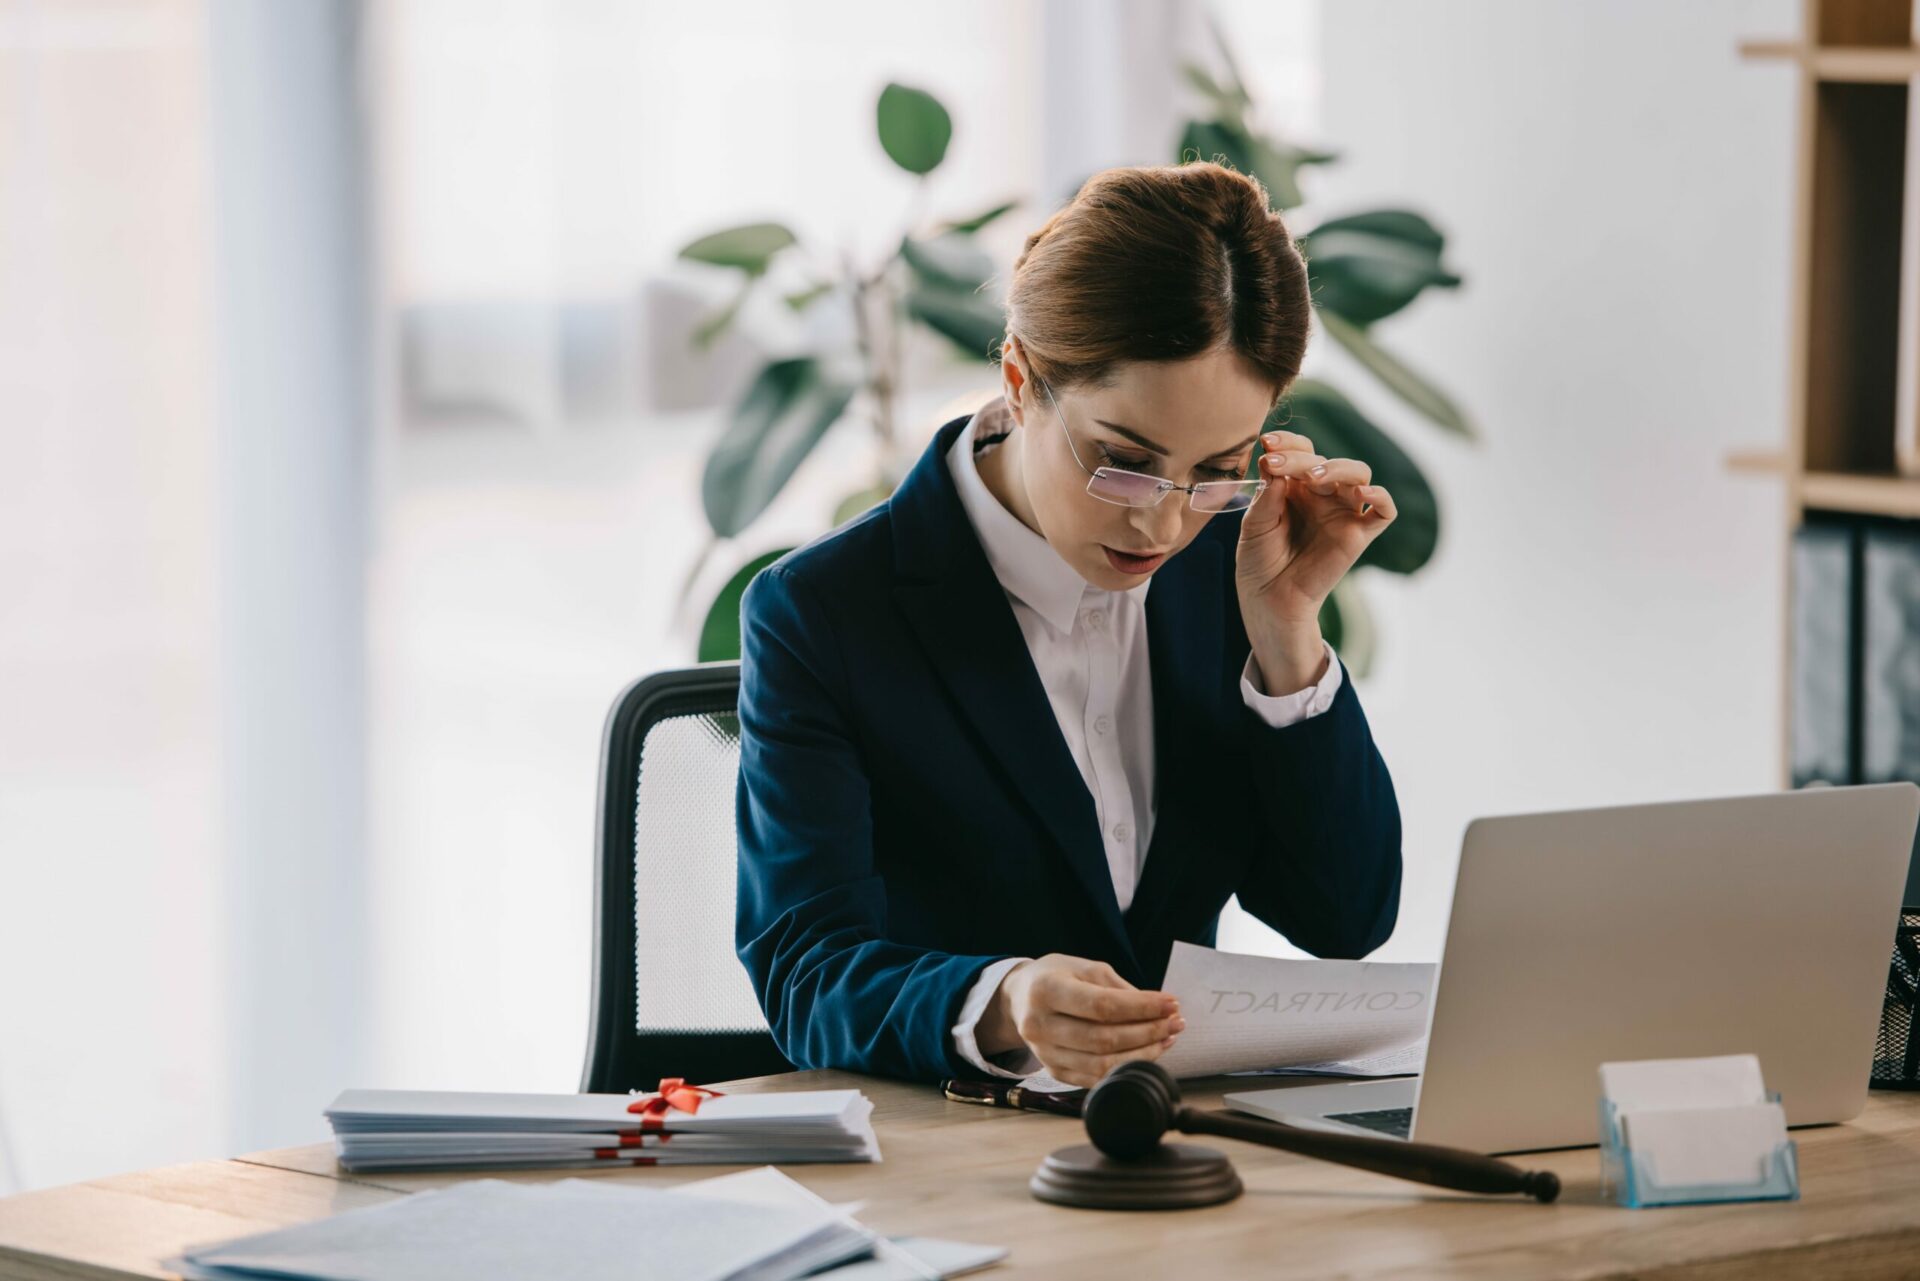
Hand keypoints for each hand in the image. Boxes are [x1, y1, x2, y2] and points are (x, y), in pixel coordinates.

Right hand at [977, 953, 1183, 1087]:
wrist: (1019, 997)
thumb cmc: (1056, 977)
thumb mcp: (1084, 967)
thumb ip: (1120, 989)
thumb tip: (1159, 1009)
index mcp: (1045, 990)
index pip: (1101, 1006)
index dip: (1141, 1008)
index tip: (1171, 1004)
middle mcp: (1039, 1025)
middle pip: (1103, 1039)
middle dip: (1148, 1032)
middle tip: (1175, 1022)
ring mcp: (1044, 1053)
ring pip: (1102, 1064)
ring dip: (1142, 1053)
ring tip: (1166, 1038)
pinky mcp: (1053, 1071)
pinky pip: (1095, 1078)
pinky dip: (1125, 1067)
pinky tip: (1146, 1052)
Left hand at [1235, 429, 1396, 679]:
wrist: (1269, 600)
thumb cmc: (1259, 562)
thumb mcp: (1254, 525)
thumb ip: (1267, 497)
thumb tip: (1278, 469)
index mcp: (1296, 487)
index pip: (1302, 451)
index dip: (1288, 443)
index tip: (1267, 444)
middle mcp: (1322, 495)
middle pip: (1325, 460)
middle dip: (1300, 457)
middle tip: (1276, 465)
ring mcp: (1342, 513)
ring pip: (1358, 474)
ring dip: (1337, 468)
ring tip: (1312, 477)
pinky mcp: (1358, 536)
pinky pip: (1384, 512)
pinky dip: (1380, 498)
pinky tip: (1364, 494)